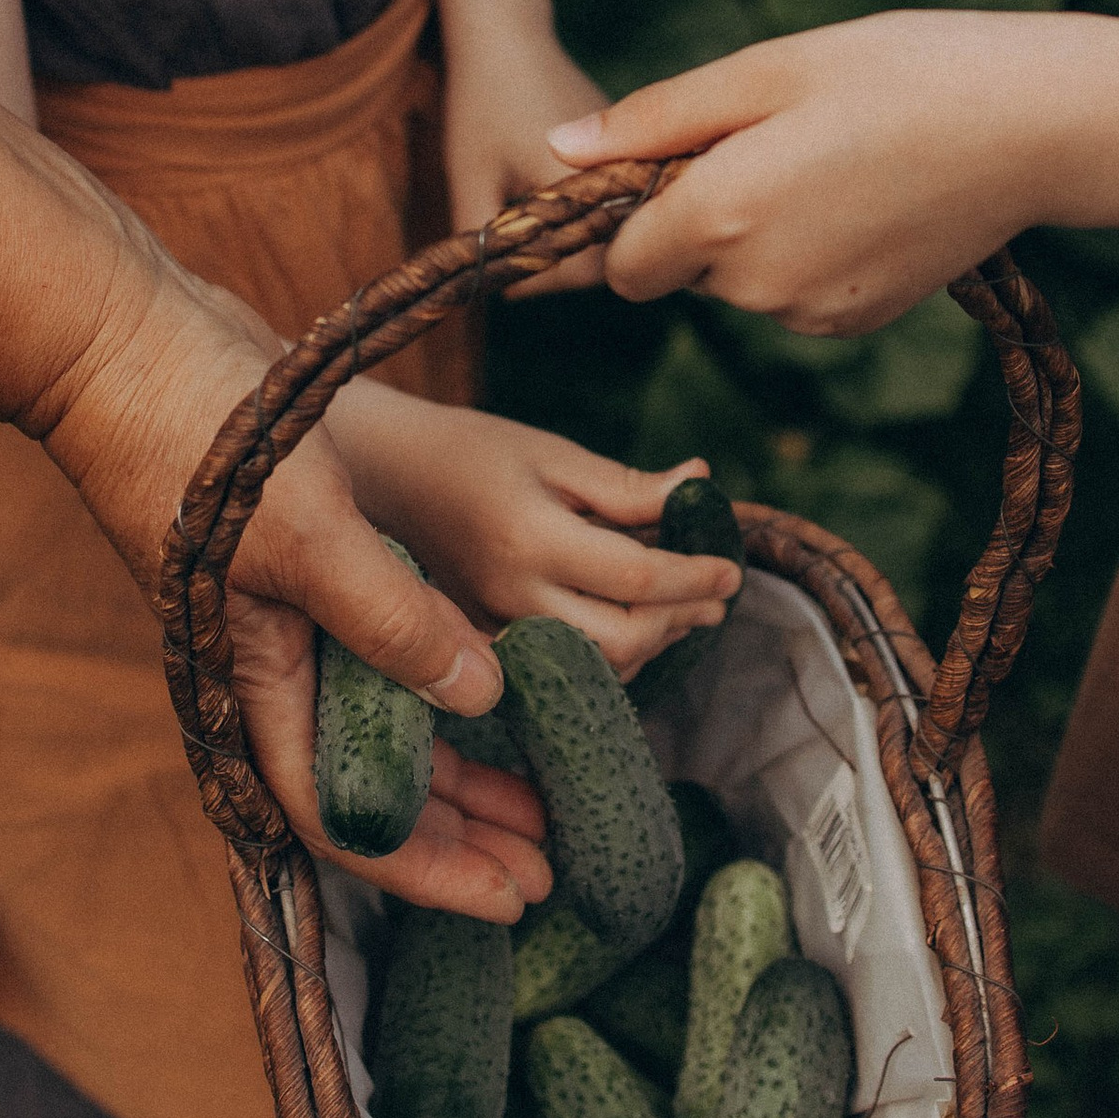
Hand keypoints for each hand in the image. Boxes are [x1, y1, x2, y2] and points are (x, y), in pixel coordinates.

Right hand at [31, 235, 545, 918]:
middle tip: (552, 867)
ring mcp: (291, 618)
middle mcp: (273, 668)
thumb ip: (393, 619)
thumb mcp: (309, 535)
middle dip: (463, 832)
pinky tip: (504, 686)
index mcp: (256, 684)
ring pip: (389, 724)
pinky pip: (390, 653)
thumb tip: (482, 695)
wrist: (127, 340)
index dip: (428, 868)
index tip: (510, 897)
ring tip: (547, 800)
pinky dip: (445, 678)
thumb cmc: (197, 441)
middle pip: (377, 785)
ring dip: (465, 766)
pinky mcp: (312, 564)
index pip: (345, 816)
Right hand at [329, 390, 741, 678]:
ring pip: (598, 666)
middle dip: (680, 621)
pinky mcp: (486, 641)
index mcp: (531, 537)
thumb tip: (700, 485)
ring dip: (653, 644)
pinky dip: (613, 654)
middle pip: (623, 641)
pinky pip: (565, 667)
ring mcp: (496, 625)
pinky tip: (635, 624)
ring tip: (685, 609)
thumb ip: (627, 486)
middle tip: (716, 596)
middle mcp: (513, 594)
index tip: (731, 568)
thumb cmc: (473, 450)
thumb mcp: (554, 453)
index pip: (637, 579)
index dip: (695, 576)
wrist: (388, 476)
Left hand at [443, 18, 612, 293]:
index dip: (540, 279)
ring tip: (526, 213)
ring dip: (575, 238)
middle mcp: (629, 174)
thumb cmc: (480, 104)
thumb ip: (486, 250)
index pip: (586, 273)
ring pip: (618, 233)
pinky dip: (588, 213)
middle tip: (513, 242)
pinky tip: (551, 194)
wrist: (505, 35)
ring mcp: (636, 162)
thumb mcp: (469, 181)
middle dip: (561, 263)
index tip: (501, 262)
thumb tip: (510, 294)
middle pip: (610, 258)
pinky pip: (622, 205)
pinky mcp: (632, 153)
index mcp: (591, 184)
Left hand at [549, 11, 1065, 326]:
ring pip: (742, 284)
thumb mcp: (766, 71)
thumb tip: (562, 154)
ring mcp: (812, 316)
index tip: (688, 160)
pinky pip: (796, 297)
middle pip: (683, 271)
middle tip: (780, 142)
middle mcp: (756, 286)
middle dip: (702, 219)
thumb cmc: (897, 73)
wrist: (1031, 125)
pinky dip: (810, 258)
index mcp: (719, 217)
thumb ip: (655, 121)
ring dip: (759, 237)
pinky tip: (866, 200)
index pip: (623, 263)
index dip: (639, 214)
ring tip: (835, 163)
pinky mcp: (859, 323)